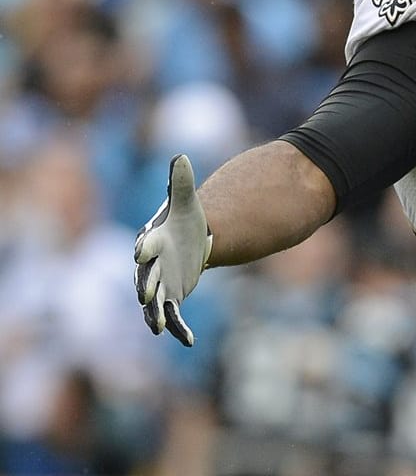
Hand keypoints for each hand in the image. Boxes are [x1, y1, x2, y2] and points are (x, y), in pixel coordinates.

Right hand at [134, 154, 211, 346]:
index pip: (145, 244)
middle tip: (146, 295)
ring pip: (153, 301)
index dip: (144, 247)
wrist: (187, 239)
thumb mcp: (185, 201)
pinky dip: (177, 327)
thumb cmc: (183, 219)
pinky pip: (172, 314)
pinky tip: (189, 341)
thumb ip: (181, 183)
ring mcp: (158, 283)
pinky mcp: (170, 297)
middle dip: (146, 285)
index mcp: (152, 241)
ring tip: (157, 326)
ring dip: (155, 313)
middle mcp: (150, 266)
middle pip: (145, 277)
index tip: (143, 251)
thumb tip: (180, 157)